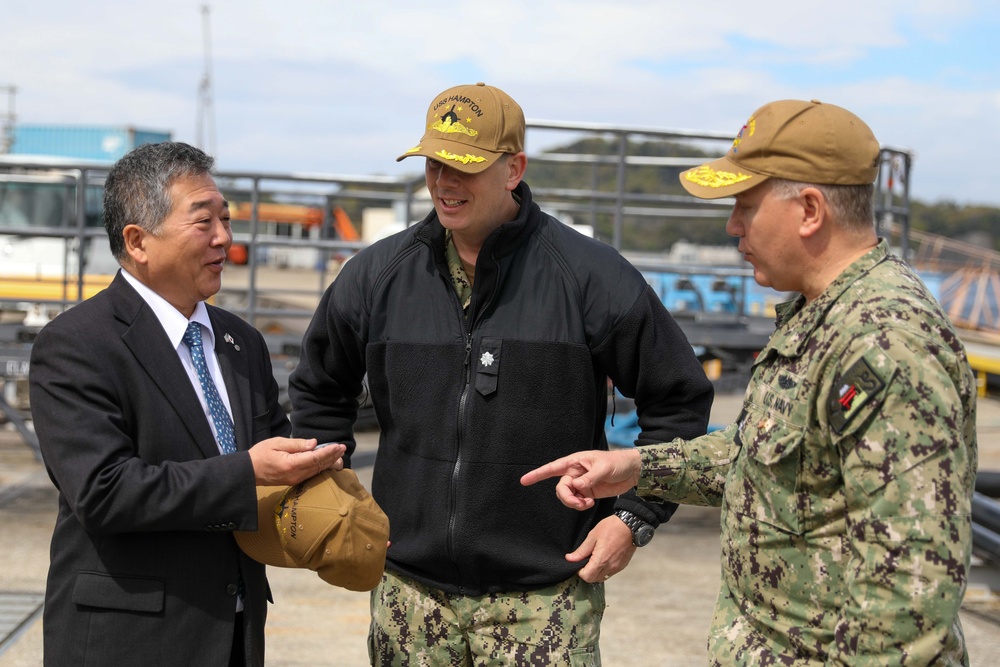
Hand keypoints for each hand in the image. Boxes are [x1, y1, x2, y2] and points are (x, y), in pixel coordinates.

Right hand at [248, 437, 345, 485]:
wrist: (248, 472)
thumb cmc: (260, 454)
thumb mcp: (277, 443)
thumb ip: (297, 444)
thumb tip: (314, 443)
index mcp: (290, 464)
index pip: (315, 458)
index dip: (328, 451)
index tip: (338, 445)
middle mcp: (295, 475)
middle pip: (319, 465)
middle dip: (332, 456)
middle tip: (343, 447)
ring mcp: (295, 480)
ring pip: (317, 471)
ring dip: (329, 462)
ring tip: (339, 454)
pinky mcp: (294, 481)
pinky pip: (311, 474)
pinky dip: (321, 467)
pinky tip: (328, 462)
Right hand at [520, 449, 641, 509]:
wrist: (632, 472)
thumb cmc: (617, 462)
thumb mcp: (603, 468)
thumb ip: (589, 478)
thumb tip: (576, 487)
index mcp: (575, 462)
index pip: (552, 468)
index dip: (537, 474)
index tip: (524, 481)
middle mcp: (575, 472)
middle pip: (560, 488)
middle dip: (567, 498)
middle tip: (580, 503)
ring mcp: (581, 483)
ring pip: (568, 497)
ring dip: (575, 503)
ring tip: (588, 503)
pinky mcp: (587, 492)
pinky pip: (577, 501)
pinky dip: (581, 505)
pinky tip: (590, 503)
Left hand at [568, 515, 635, 582]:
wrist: (631, 525)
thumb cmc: (611, 528)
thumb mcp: (593, 536)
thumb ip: (581, 551)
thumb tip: (569, 559)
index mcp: (601, 560)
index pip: (587, 577)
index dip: (580, 572)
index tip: (579, 563)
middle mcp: (610, 567)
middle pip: (594, 580)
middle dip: (587, 573)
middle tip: (585, 561)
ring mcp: (617, 567)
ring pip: (602, 578)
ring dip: (596, 573)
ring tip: (594, 559)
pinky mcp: (622, 565)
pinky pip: (610, 573)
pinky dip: (604, 570)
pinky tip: (604, 558)